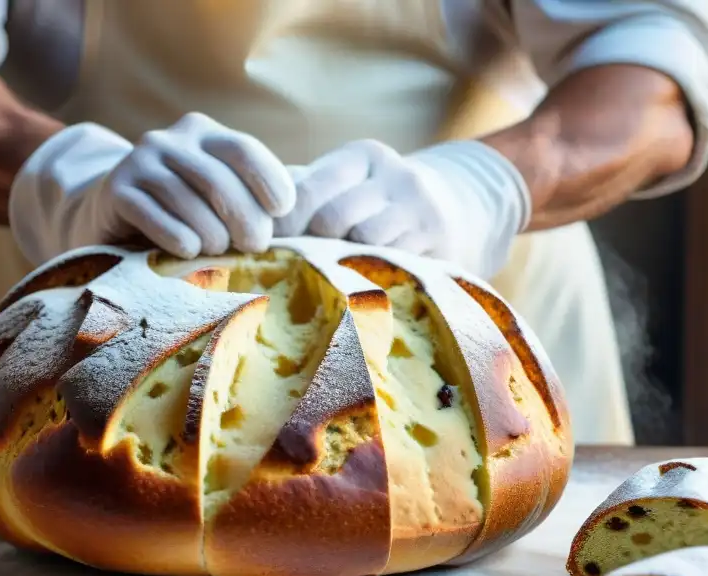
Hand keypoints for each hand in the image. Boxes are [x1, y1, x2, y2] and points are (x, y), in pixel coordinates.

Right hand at [9, 113, 295, 262]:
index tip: (285, 212)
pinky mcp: (114, 190)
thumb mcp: (213, 198)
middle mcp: (170, 140)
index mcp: (202, 134)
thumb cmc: (177, 214)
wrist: (103, 216)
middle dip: (244, 216)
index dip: (269, 180)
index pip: (243, 150)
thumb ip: (248, 198)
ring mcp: (139, 162)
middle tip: (256, 246)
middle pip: (218, 178)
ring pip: (187, 198)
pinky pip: (151, 213)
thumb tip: (298, 221)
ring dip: (211, 232)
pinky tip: (189, 251)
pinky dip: (176, 236)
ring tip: (218, 252)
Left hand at [275, 139, 531, 279]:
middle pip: (333, 219)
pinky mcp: (440, 241)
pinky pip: (394, 264)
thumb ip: (304, 192)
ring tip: (324, 279)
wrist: (460, 210)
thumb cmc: (378, 204)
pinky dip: (370, 278)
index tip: (262, 246)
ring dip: (340, 265)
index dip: (282, 222)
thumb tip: (247, 210)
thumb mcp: (347, 186)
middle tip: (289, 270)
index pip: (309, 188)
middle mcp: (394, 175)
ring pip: (363, 243)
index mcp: (362, 157)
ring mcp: (420, 208)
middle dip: (309, 246)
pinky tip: (357, 286)